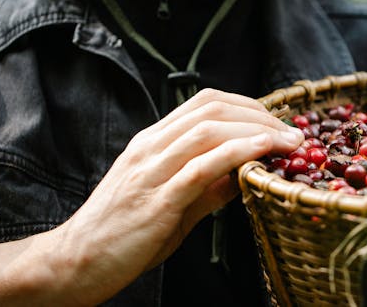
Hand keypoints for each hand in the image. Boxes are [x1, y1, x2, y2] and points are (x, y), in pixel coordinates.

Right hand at [50, 88, 301, 303]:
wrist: (74, 264)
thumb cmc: (123, 233)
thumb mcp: (171, 201)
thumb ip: (208, 184)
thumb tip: (246, 170)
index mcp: (153, 142)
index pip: (205, 102)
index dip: (248, 105)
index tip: (277, 122)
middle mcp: (151, 148)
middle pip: (213, 108)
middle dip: (260, 115)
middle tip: (293, 133)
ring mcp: (151, 171)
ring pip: (208, 130)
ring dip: (257, 130)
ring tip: (289, 142)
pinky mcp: (155, 200)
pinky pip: (200, 167)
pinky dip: (236, 153)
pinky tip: (262, 152)